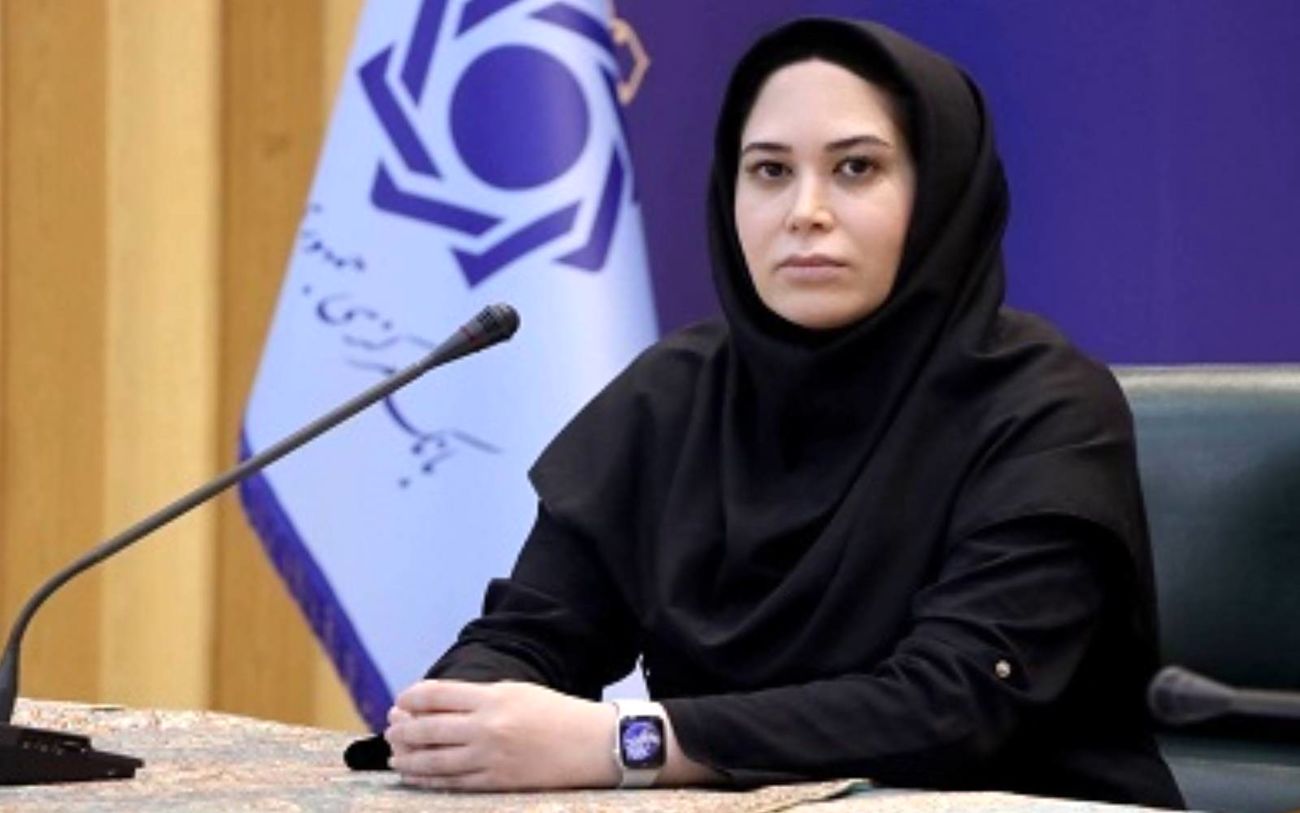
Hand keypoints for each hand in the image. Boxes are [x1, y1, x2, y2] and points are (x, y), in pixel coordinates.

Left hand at [384, 679, 618, 790]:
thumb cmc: (555, 713)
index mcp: (493, 697)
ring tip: (395, 756)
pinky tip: (415, 775)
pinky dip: (428, 779)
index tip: (401, 701)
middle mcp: (488, 727)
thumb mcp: (517, 691)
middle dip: (402, 729)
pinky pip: (452, 783)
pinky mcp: (498, 782)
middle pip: (428, 728)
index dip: (411, 698)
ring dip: (408, 758)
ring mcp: (491, 757)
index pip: (436, 695)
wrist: (592, 744)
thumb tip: (436, 705)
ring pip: (434, 760)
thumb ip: (478, 697)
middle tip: (391, 729)